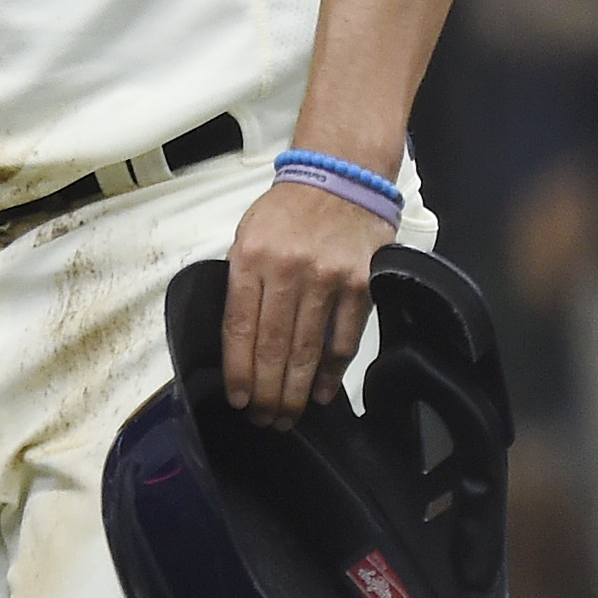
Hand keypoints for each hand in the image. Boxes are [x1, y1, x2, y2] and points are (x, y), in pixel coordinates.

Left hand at [219, 178, 395, 424]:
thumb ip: (241, 282)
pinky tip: (322, 395)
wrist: (341, 177)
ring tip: (287, 418)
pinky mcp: (359, 287)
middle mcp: (288, 270)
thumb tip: (237, 341)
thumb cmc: (287, 211)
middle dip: (266, 393)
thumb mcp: (248, 234)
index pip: (239, 328)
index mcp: (251, 258)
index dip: (238, 372)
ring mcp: (327, 280)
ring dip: (296, 393)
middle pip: (273, 348)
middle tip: (263, 420)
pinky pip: (344, 341)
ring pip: (308, 351)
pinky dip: (332, 374)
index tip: (238, 400)